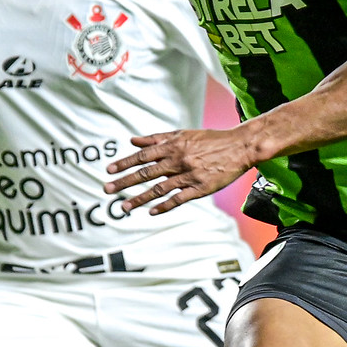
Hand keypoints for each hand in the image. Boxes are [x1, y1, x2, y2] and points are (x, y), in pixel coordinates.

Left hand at [104, 127, 258, 214]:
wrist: (239, 147)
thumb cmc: (210, 140)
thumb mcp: (182, 134)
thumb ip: (156, 138)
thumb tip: (132, 140)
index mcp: (173, 146)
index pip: (143, 155)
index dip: (125, 163)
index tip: (109, 170)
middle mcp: (178, 160)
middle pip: (146, 173)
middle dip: (125, 182)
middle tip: (107, 190)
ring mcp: (189, 175)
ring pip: (159, 188)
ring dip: (140, 199)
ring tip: (124, 208)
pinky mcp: (201, 188)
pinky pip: (179, 198)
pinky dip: (164, 206)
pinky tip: (151, 212)